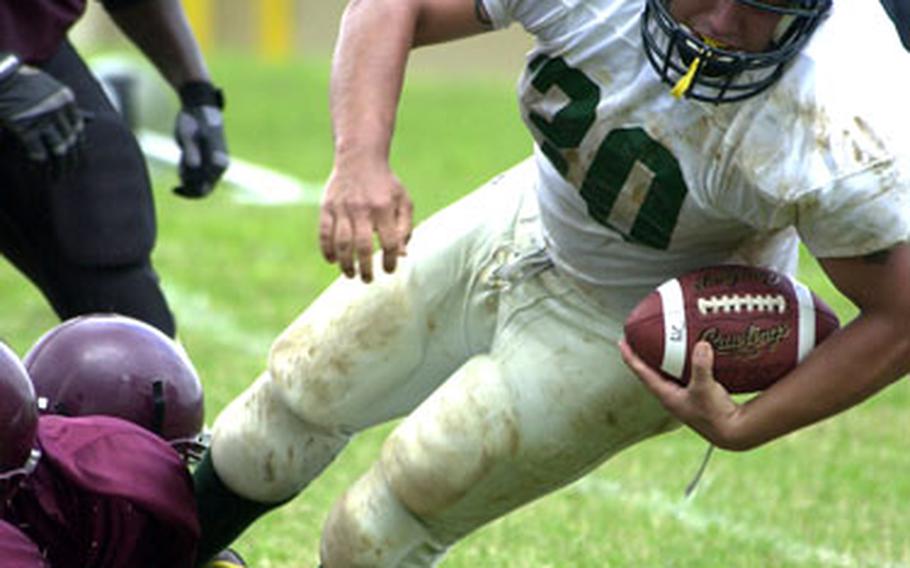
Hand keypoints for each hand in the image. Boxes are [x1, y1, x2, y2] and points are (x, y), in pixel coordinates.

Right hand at [0, 53, 83, 174]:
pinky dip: (40, 167)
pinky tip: (39, 174)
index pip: (79, 128)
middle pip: (72, 141)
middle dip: (72, 160)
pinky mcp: (25, 128)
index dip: (79, 146)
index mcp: (66, 98)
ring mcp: (43, 118)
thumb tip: (92, 118)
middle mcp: (58, 108)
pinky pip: (39, 154)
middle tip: (70, 173)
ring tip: (58, 178)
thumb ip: (67, 104)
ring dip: (59, 168)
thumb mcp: (48, 87)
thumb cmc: (19, 81)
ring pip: (60, 150)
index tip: (79, 158)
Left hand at [173, 81, 228, 197]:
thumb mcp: (188, 134)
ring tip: (182, 158)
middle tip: (180, 163)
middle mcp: (220, 166)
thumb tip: (194, 166)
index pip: (205, 187)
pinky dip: (187, 175)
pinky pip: (198, 178)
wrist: (199, 109)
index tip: (178, 175)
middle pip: (202, 188)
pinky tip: (182, 161)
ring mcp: (215, 165)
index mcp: (219, 161)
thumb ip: (191, 150)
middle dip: (187, 181)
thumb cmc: (193, 120)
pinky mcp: (209, 163)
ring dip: (186, 177)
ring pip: (199, 184)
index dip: (189, 187)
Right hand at [319, 160, 412, 282]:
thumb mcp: (403, 202)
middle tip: (368, 279)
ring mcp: (342, 208)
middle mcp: (362, 209)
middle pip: (362, 247)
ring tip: (351, 274)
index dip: (390, 260)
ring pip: (341, 243)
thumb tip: (401, 255)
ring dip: (346, 264)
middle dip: (366, 268)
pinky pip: (324, 233)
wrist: (360, 158)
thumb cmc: (386, 185)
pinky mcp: (327, 206)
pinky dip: (327, 250)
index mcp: (384, 208)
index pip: (389, 242)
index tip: (389, 269)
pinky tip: (333, 261)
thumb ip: (405, 228)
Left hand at [620, 339, 742, 447]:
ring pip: (666, 374)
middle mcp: (670, 397)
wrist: (732, 433)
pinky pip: (682, 376)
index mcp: (666, 395)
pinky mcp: (694, 397)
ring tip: (658, 344)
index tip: (622, 342)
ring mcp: (682, 398)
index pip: (642, 373)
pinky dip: (680, 364)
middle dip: (642, 356)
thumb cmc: (715, 414)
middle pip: (649, 372)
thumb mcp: (705, 388)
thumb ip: (702, 366)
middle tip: (637, 339)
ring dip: (661, 360)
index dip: (631, 357)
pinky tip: (686, 356)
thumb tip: (701, 344)